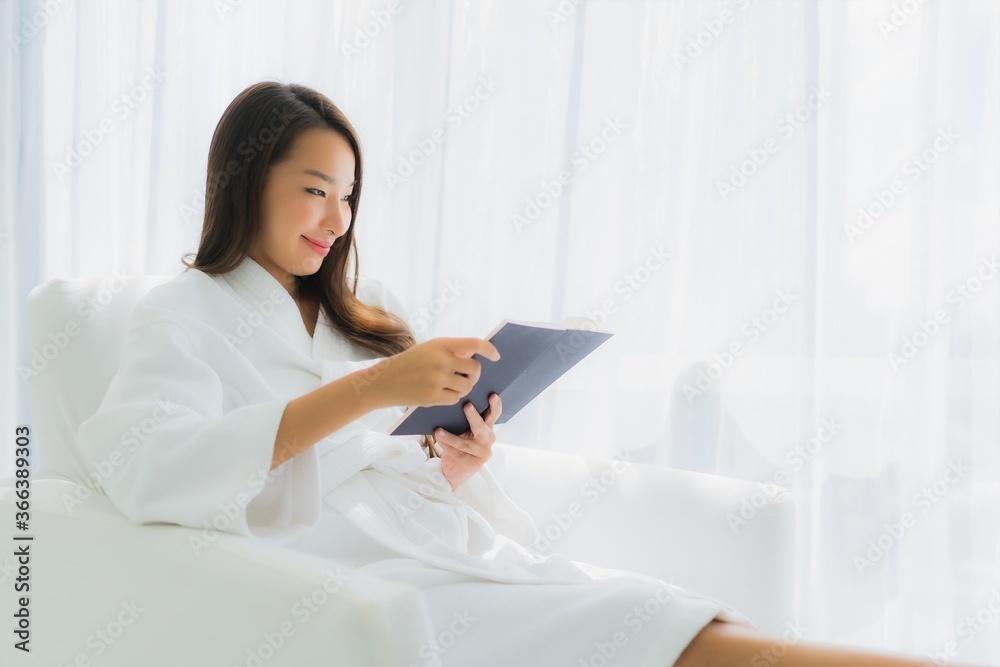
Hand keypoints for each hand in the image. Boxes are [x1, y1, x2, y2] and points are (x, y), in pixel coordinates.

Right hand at [362, 338, 500, 409]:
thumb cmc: (409, 363)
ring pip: (467, 386)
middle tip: (467, 376)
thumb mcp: (428, 349)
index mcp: (440, 344)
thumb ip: (451, 350)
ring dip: (463, 387)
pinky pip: (455, 399)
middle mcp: (440, 360)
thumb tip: (475, 357)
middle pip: (474, 369)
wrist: (383, 381)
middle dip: (474, 375)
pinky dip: (452, 397)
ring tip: (450, 385)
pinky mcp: (433, 397)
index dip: (489, 349)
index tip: (496, 356)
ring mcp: (437, 379)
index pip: (474, 344)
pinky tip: (440, 393)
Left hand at [433, 393, 501, 490]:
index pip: (494, 415)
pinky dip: (447, 446)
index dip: (495, 406)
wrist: (454, 470)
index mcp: (487, 427)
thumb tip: (452, 405)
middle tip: (467, 406)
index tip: (492, 396)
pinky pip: (458, 453)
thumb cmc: (458, 446)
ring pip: (465, 443)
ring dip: (450, 437)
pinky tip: (439, 440)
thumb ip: (464, 421)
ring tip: (439, 431)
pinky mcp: (474, 463)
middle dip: (474, 417)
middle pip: (482, 428)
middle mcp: (488, 439)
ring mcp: (482, 452)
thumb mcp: (463, 430)